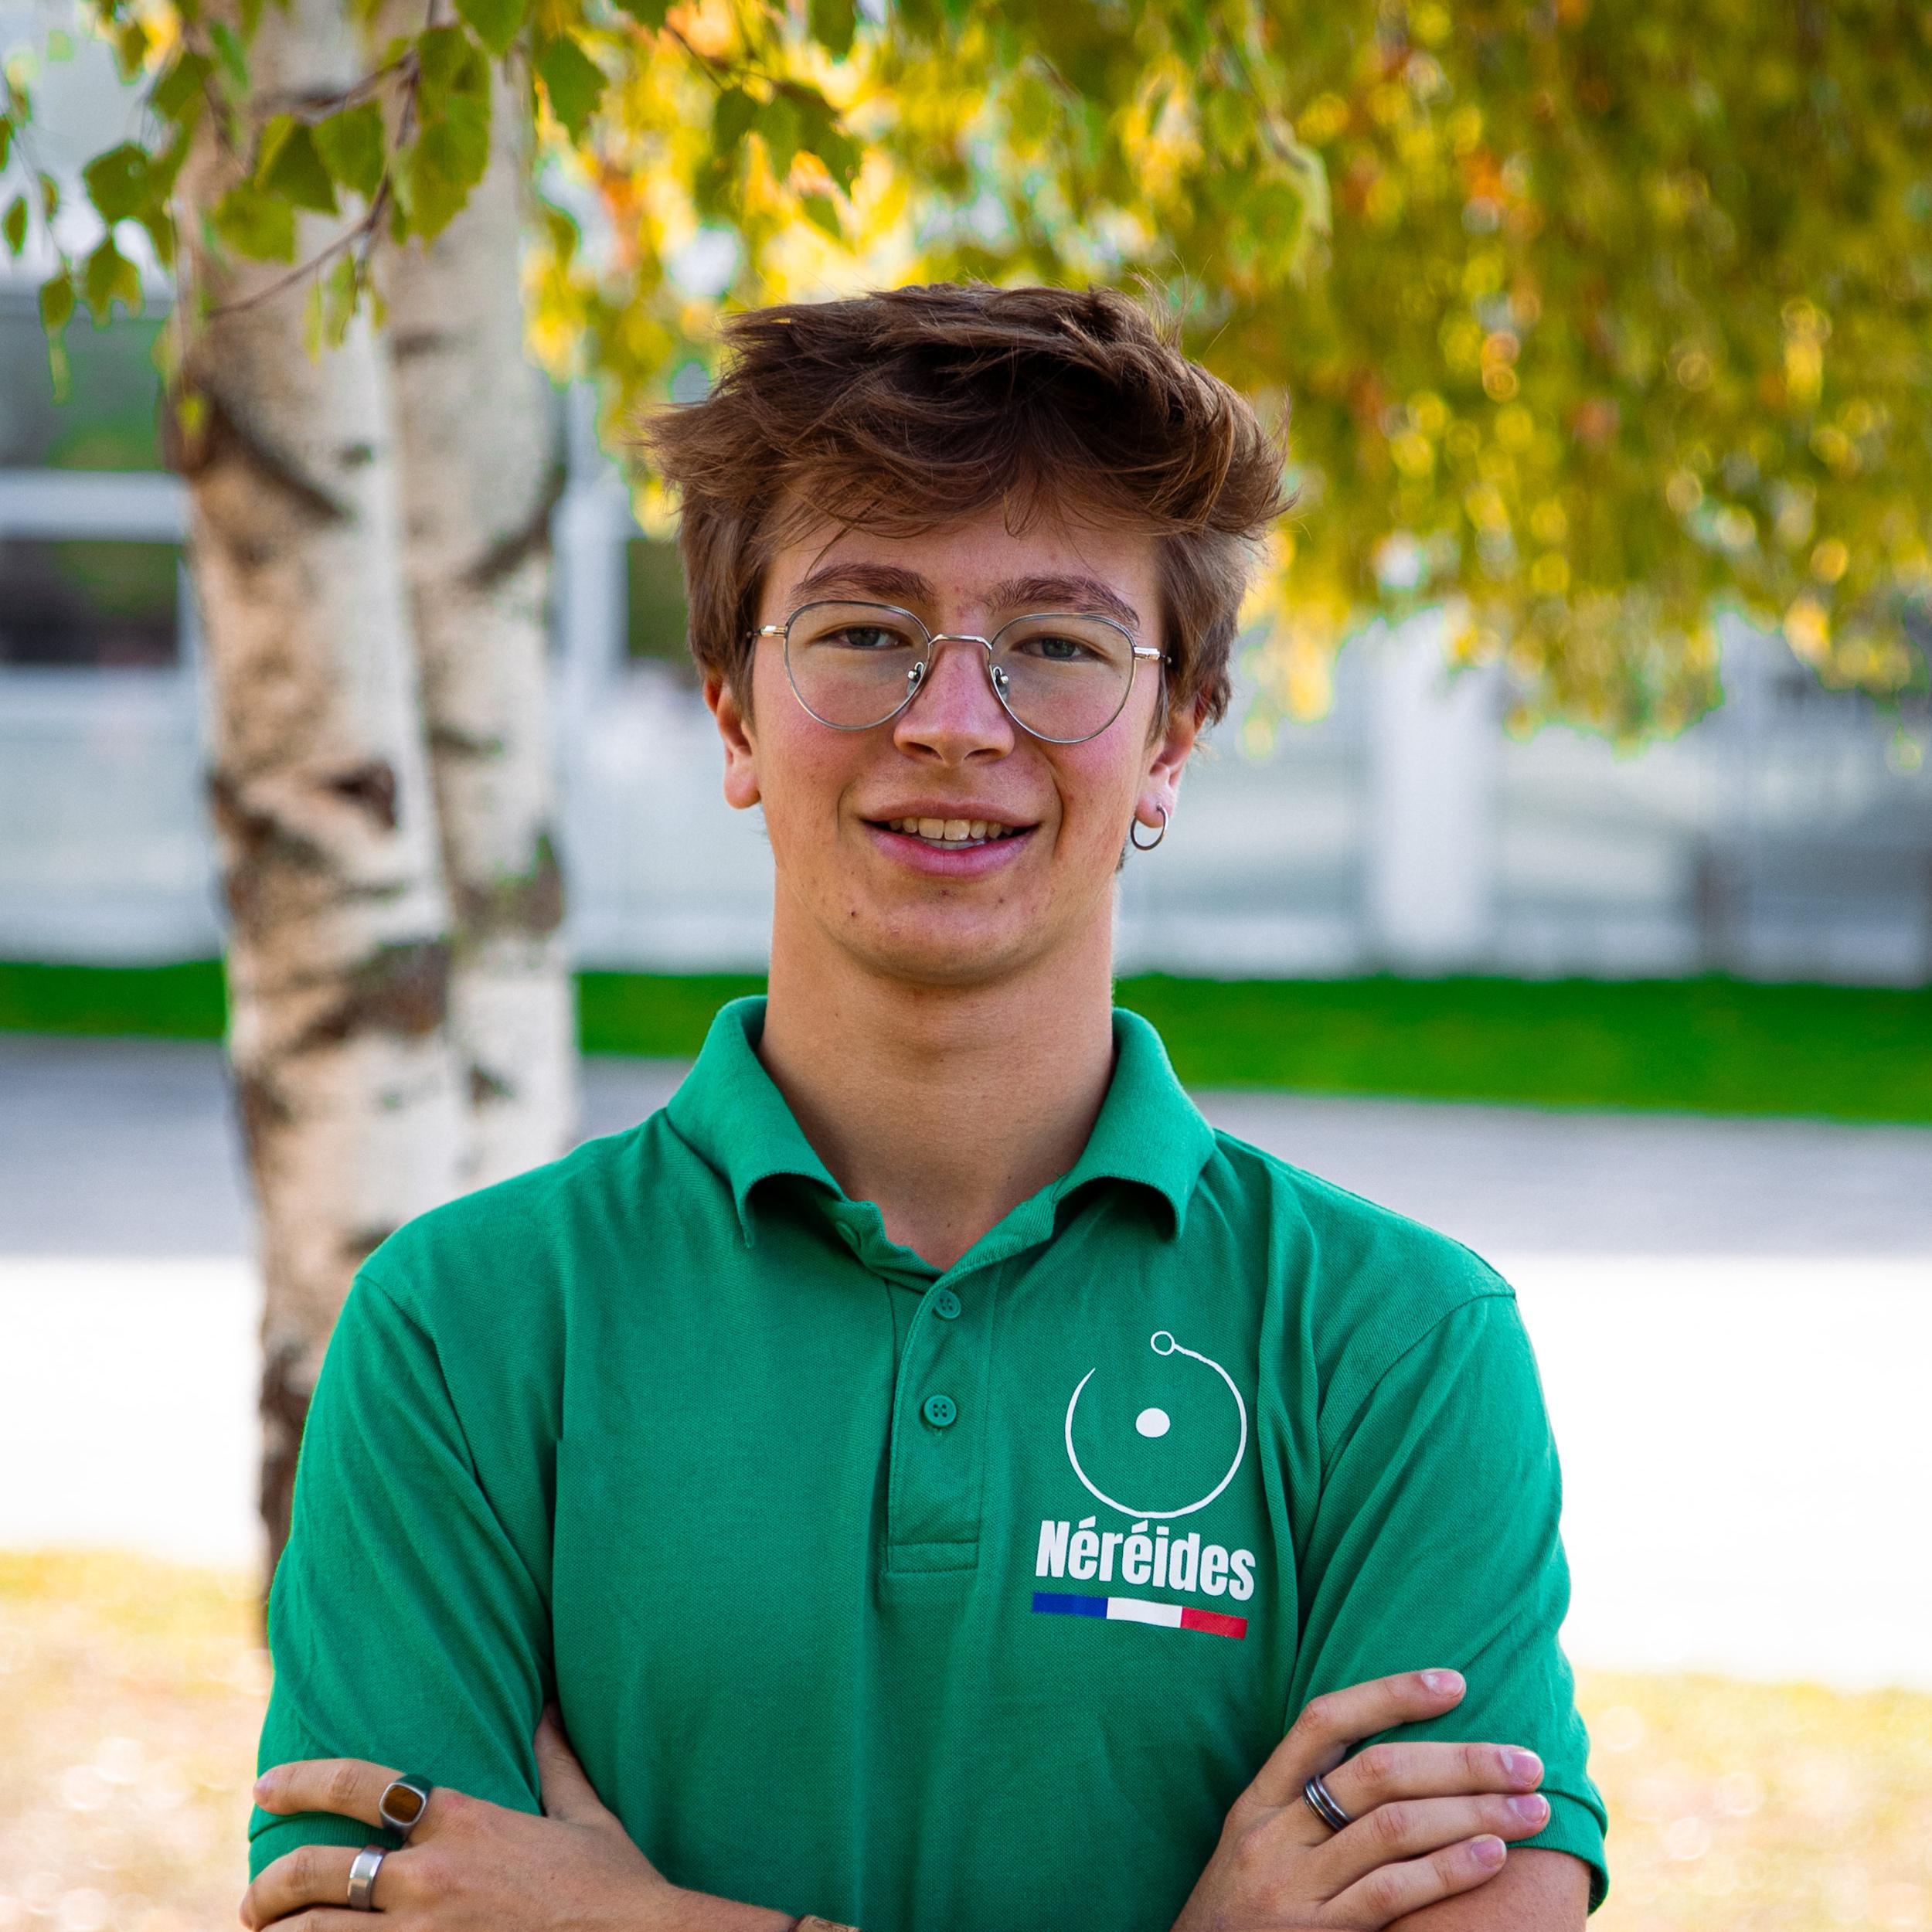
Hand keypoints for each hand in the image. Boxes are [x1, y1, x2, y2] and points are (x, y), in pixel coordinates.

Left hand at [239, 1703, 790, 1930]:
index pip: (361, 1784)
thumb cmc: (613, 1886)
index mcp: (462, 1822)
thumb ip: (556, 1761)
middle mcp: (431, 1877)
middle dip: (270, 1887)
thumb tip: (548, 1708)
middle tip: (256, 1900)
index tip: (265, 1786)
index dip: (302, 1780)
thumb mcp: (586, 1815)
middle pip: (317, 1872)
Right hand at [1169, 1668, 1551, 1931]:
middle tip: (1525, 1760)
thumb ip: (1308, 1809)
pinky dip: (1448, 1870)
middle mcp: (1273, 1835)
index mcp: (1258, 1801)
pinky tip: (1492, 1857)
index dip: (1390, 1694)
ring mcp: (1294, 1887)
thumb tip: (1402, 1768)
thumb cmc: (1241, 1915)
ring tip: (1530, 1808)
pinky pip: (1392, 1892)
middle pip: (1376, 1773)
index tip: (1455, 1683)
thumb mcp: (1256, 1847)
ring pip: (1394, 1828)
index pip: (1324, 1722)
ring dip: (1474, 1813)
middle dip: (1460, 1761)